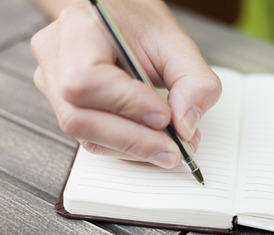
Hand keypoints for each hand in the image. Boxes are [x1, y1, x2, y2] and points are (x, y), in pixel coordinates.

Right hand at [31, 0, 220, 167]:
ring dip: (133, 148)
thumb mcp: (178, 44)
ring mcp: (53, 85)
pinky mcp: (66, 108)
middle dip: (134, 140)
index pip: (86, 79)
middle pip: (79, 118)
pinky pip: (92, 140)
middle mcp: (56, 57)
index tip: (165, 117)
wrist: (121, 21)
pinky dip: (127, 148)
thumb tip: (185, 128)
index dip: (127, 104)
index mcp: (79, 28)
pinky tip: (151, 142)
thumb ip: (193, 83)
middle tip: (175, 148)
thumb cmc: (142, 27)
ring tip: (170, 145)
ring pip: (85, 136)